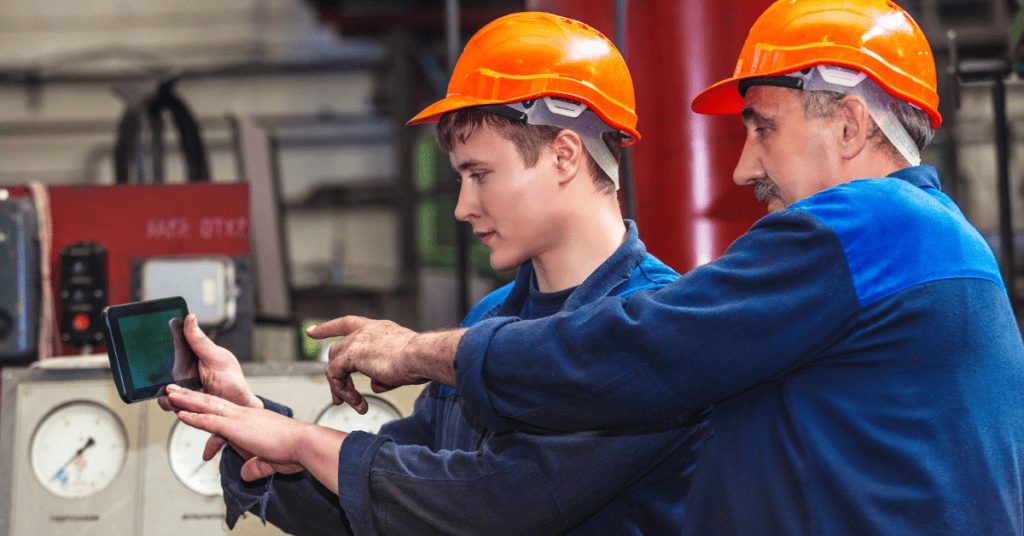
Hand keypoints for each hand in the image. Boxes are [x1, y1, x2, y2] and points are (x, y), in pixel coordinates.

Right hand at [158, 314, 262, 412]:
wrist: (237, 406)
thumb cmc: (232, 381)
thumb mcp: (219, 359)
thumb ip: (202, 342)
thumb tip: (190, 318)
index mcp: (194, 353)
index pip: (178, 338)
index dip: (171, 331)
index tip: (168, 325)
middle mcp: (184, 368)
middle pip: (163, 361)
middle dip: (158, 363)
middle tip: (173, 372)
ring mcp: (181, 385)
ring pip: (161, 383)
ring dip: (167, 388)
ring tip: (178, 389)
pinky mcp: (180, 401)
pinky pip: (166, 401)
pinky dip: (168, 402)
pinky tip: (179, 400)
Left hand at [167, 385, 307, 480]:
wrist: (302, 443)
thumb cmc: (293, 450)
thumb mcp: (270, 462)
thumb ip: (256, 467)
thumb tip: (246, 474)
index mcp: (252, 418)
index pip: (224, 410)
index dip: (207, 405)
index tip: (195, 401)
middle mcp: (243, 414)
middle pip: (211, 401)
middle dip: (191, 395)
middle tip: (175, 390)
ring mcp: (238, 419)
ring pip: (206, 406)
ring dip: (186, 401)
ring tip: (170, 395)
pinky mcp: (235, 427)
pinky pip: (209, 421)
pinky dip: (193, 417)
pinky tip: (180, 414)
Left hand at [308, 316, 421, 413]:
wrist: (421, 356)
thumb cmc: (419, 360)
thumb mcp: (398, 366)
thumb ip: (383, 374)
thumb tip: (375, 384)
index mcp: (377, 328)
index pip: (347, 323)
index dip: (328, 328)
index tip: (312, 332)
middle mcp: (365, 330)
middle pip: (337, 349)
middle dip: (335, 372)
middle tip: (340, 396)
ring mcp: (357, 341)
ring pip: (334, 363)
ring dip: (341, 387)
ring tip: (353, 403)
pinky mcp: (352, 354)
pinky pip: (335, 374)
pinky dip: (342, 389)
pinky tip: (356, 400)